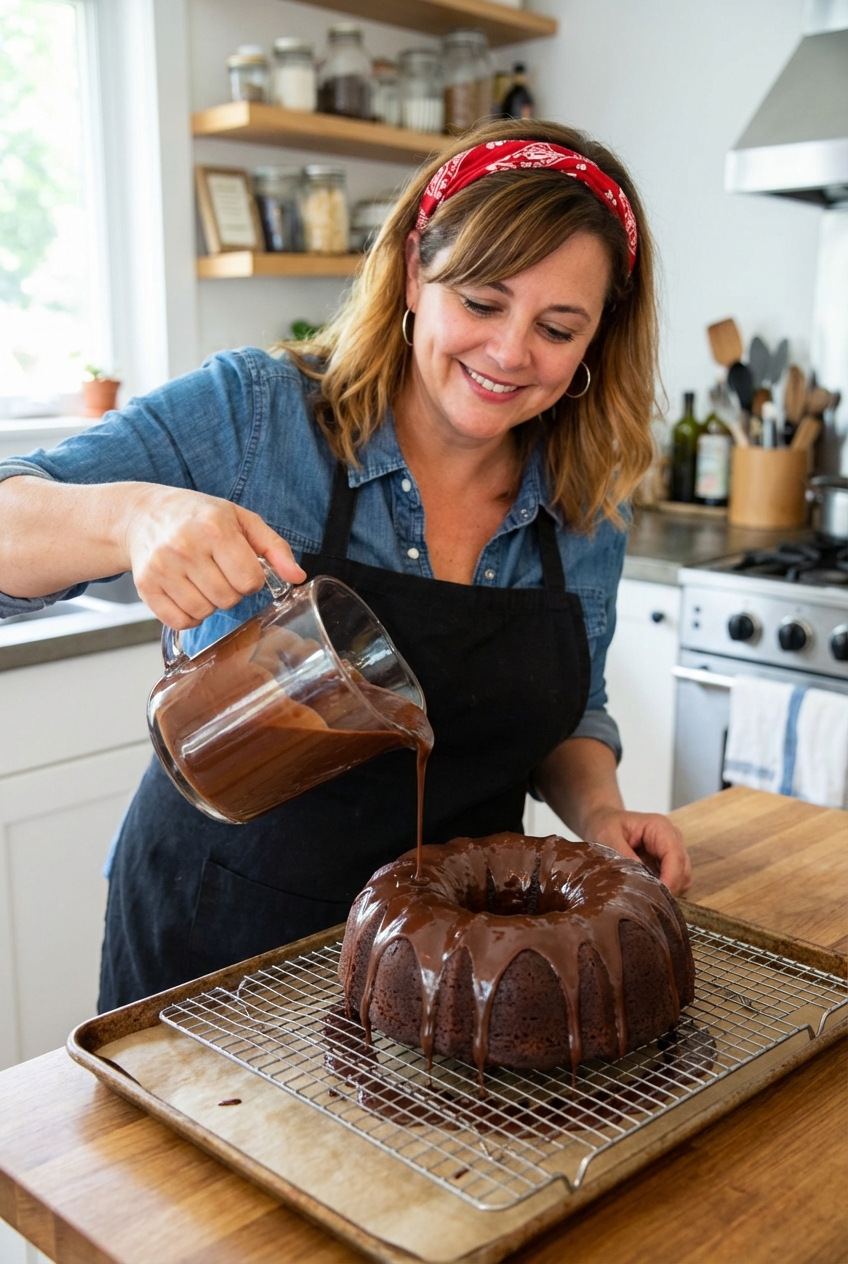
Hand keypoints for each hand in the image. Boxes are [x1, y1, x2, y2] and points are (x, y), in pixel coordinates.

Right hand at [123, 484, 305, 628]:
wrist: (145, 515)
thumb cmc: (199, 517)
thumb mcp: (242, 520)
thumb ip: (275, 548)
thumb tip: (297, 577)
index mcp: (214, 527)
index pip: (249, 580)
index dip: (251, 579)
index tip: (241, 567)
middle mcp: (185, 547)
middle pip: (227, 599)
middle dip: (230, 591)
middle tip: (218, 571)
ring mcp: (162, 568)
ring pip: (204, 613)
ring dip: (209, 604)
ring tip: (201, 580)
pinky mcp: (146, 586)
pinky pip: (180, 621)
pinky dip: (188, 615)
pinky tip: (186, 592)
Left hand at [581, 806, 691, 895]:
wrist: (603, 821)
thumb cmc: (604, 825)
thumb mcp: (608, 837)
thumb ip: (623, 856)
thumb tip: (640, 880)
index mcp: (660, 828)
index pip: (675, 856)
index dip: (670, 879)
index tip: (657, 899)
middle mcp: (672, 838)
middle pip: (683, 870)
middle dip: (669, 889)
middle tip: (648, 905)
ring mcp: (671, 851)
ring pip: (681, 879)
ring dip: (667, 892)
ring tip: (645, 900)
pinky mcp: (667, 863)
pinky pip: (673, 882)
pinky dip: (662, 891)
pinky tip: (645, 894)